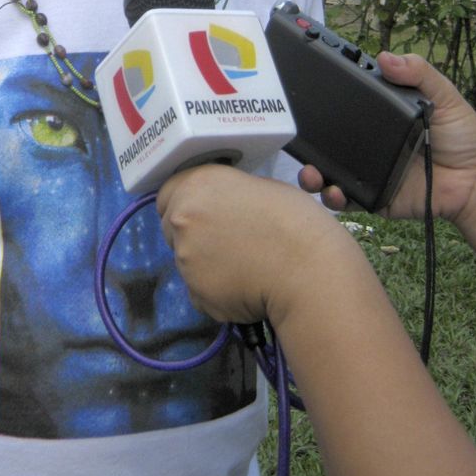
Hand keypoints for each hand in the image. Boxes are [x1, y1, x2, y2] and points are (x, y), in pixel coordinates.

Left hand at [157, 164, 352, 326]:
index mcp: (197, 183)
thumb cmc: (294, 221)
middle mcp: (183, 217)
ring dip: (203, 263)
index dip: (183, 202)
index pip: (167, 193)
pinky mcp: (195, 292)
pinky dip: (215, 292)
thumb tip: (219, 209)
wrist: (308, 269)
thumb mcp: (257, 188)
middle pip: (170, 226)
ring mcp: (184, 256)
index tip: (200, 212)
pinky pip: (199, 291)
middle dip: (191, 233)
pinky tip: (243, 288)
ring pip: (185, 261)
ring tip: (242, 267)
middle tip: (223, 242)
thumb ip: (225, 196)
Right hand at [298, 53, 475, 223]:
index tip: (301, 86)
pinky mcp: (373, 196)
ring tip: (309, 172)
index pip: (343, 102)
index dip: (321, 96)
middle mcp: (365, 140)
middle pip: (325, 137)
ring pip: (327, 169)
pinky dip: (334, 197)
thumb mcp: (443, 95)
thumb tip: (385, 57)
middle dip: (303, 137)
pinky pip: (346, 198)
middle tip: (293, 133)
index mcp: (378, 113)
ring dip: (311, 171)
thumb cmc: (462, 135)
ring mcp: (366, 169)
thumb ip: (419, 73)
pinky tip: (334, 191)